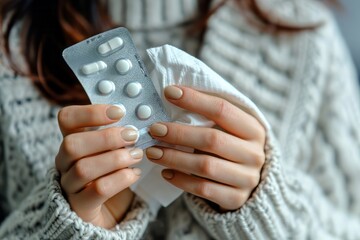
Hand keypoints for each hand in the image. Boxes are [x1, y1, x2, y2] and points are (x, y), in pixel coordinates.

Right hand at [55, 104, 141, 227]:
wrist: (111, 212)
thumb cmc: (113, 173)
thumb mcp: (114, 149)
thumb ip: (120, 133)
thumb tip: (140, 116)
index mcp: (73, 141)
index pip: (67, 119)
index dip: (90, 112)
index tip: (119, 111)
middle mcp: (65, 163)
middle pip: (72, 144)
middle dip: (106, 138)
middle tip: (133, 135)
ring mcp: (70, 186)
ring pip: (84, 168)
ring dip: (115, 159)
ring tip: (137, 155)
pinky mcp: (81, 207)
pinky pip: (98, 190)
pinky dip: (120, 179)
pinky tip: (135, 174)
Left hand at [146, 86, 265, 210]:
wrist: (252, 183)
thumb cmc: (233, 148)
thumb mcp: (230, 130)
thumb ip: (209, 116)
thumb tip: (173, 96)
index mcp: (253, 129)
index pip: (222, 109)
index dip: (194, 100)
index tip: (169, 92)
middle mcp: (254, 153)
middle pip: (212, 139)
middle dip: (179, 133)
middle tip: (155, 129)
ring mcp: (246, 178)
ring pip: (205, 166)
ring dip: (175, 158)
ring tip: (153, 152)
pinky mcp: (236, 198)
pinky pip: (203, 189)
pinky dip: (181, 180)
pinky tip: (165, 172)